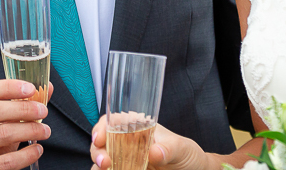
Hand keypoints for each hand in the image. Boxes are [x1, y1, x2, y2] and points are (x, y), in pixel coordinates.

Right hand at [0, 80, 50, 169]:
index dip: (7, 87)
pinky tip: (37, 149)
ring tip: (44, 130)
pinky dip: (26, 154)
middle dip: (22, 108)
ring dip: (29, 130)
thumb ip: (14, 104)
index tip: (30, 88)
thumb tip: (47, 88)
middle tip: (42, 110)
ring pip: (1, 134)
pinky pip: (6, 161)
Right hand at [90, 116, 207, 169]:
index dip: (101, 127)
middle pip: (102, 143)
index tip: (99, 139)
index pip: (112, 121)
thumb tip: (154, 152)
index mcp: (137, 128)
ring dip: (98, 166)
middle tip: (104, 163)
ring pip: (102, 161)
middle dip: (97, 152)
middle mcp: (127, 143)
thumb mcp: (182, 149)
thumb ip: (169, 149)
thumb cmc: (187, 155)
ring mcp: (126, 160)